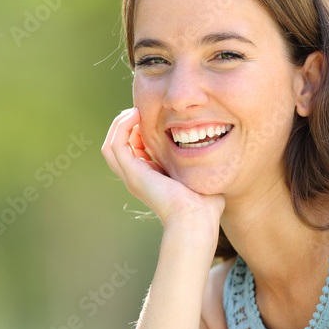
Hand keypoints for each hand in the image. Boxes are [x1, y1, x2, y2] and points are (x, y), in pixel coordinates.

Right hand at [101, 107, 224, 230]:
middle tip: (142, 110)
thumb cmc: (205, 205)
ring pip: (112, 144)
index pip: (136, 149)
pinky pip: (116, 143)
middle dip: (128, 124)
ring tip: (137, 110)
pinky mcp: (132, 172)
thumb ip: (203, 164)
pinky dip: (122, 126)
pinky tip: (136, 114)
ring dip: (121, 123)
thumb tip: (216, 152)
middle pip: (120, 146)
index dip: (142, 130)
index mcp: (152, 178)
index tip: (158, 116)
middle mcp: (138, 177)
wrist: (196, 219)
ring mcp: (132, 175)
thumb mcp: (201, 176)